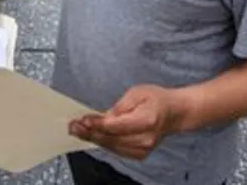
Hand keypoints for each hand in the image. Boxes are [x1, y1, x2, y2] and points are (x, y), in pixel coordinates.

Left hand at [69, 85, 185, 160]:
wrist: (174, 113)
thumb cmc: (156, 99)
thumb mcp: (137, 92)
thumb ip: (120, 106)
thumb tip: (103, 118)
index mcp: (147, 120)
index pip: (116, 126)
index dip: (97, 124)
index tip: (83, 120)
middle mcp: (145, 139)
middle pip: (111, 139)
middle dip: (90, 133)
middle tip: (72, 126)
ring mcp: (143, 149)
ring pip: (111, 146)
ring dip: (93, 138)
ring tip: (77, 130)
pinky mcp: (139, 155)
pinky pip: (116, 150)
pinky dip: (103, 142)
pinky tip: (92, 135)